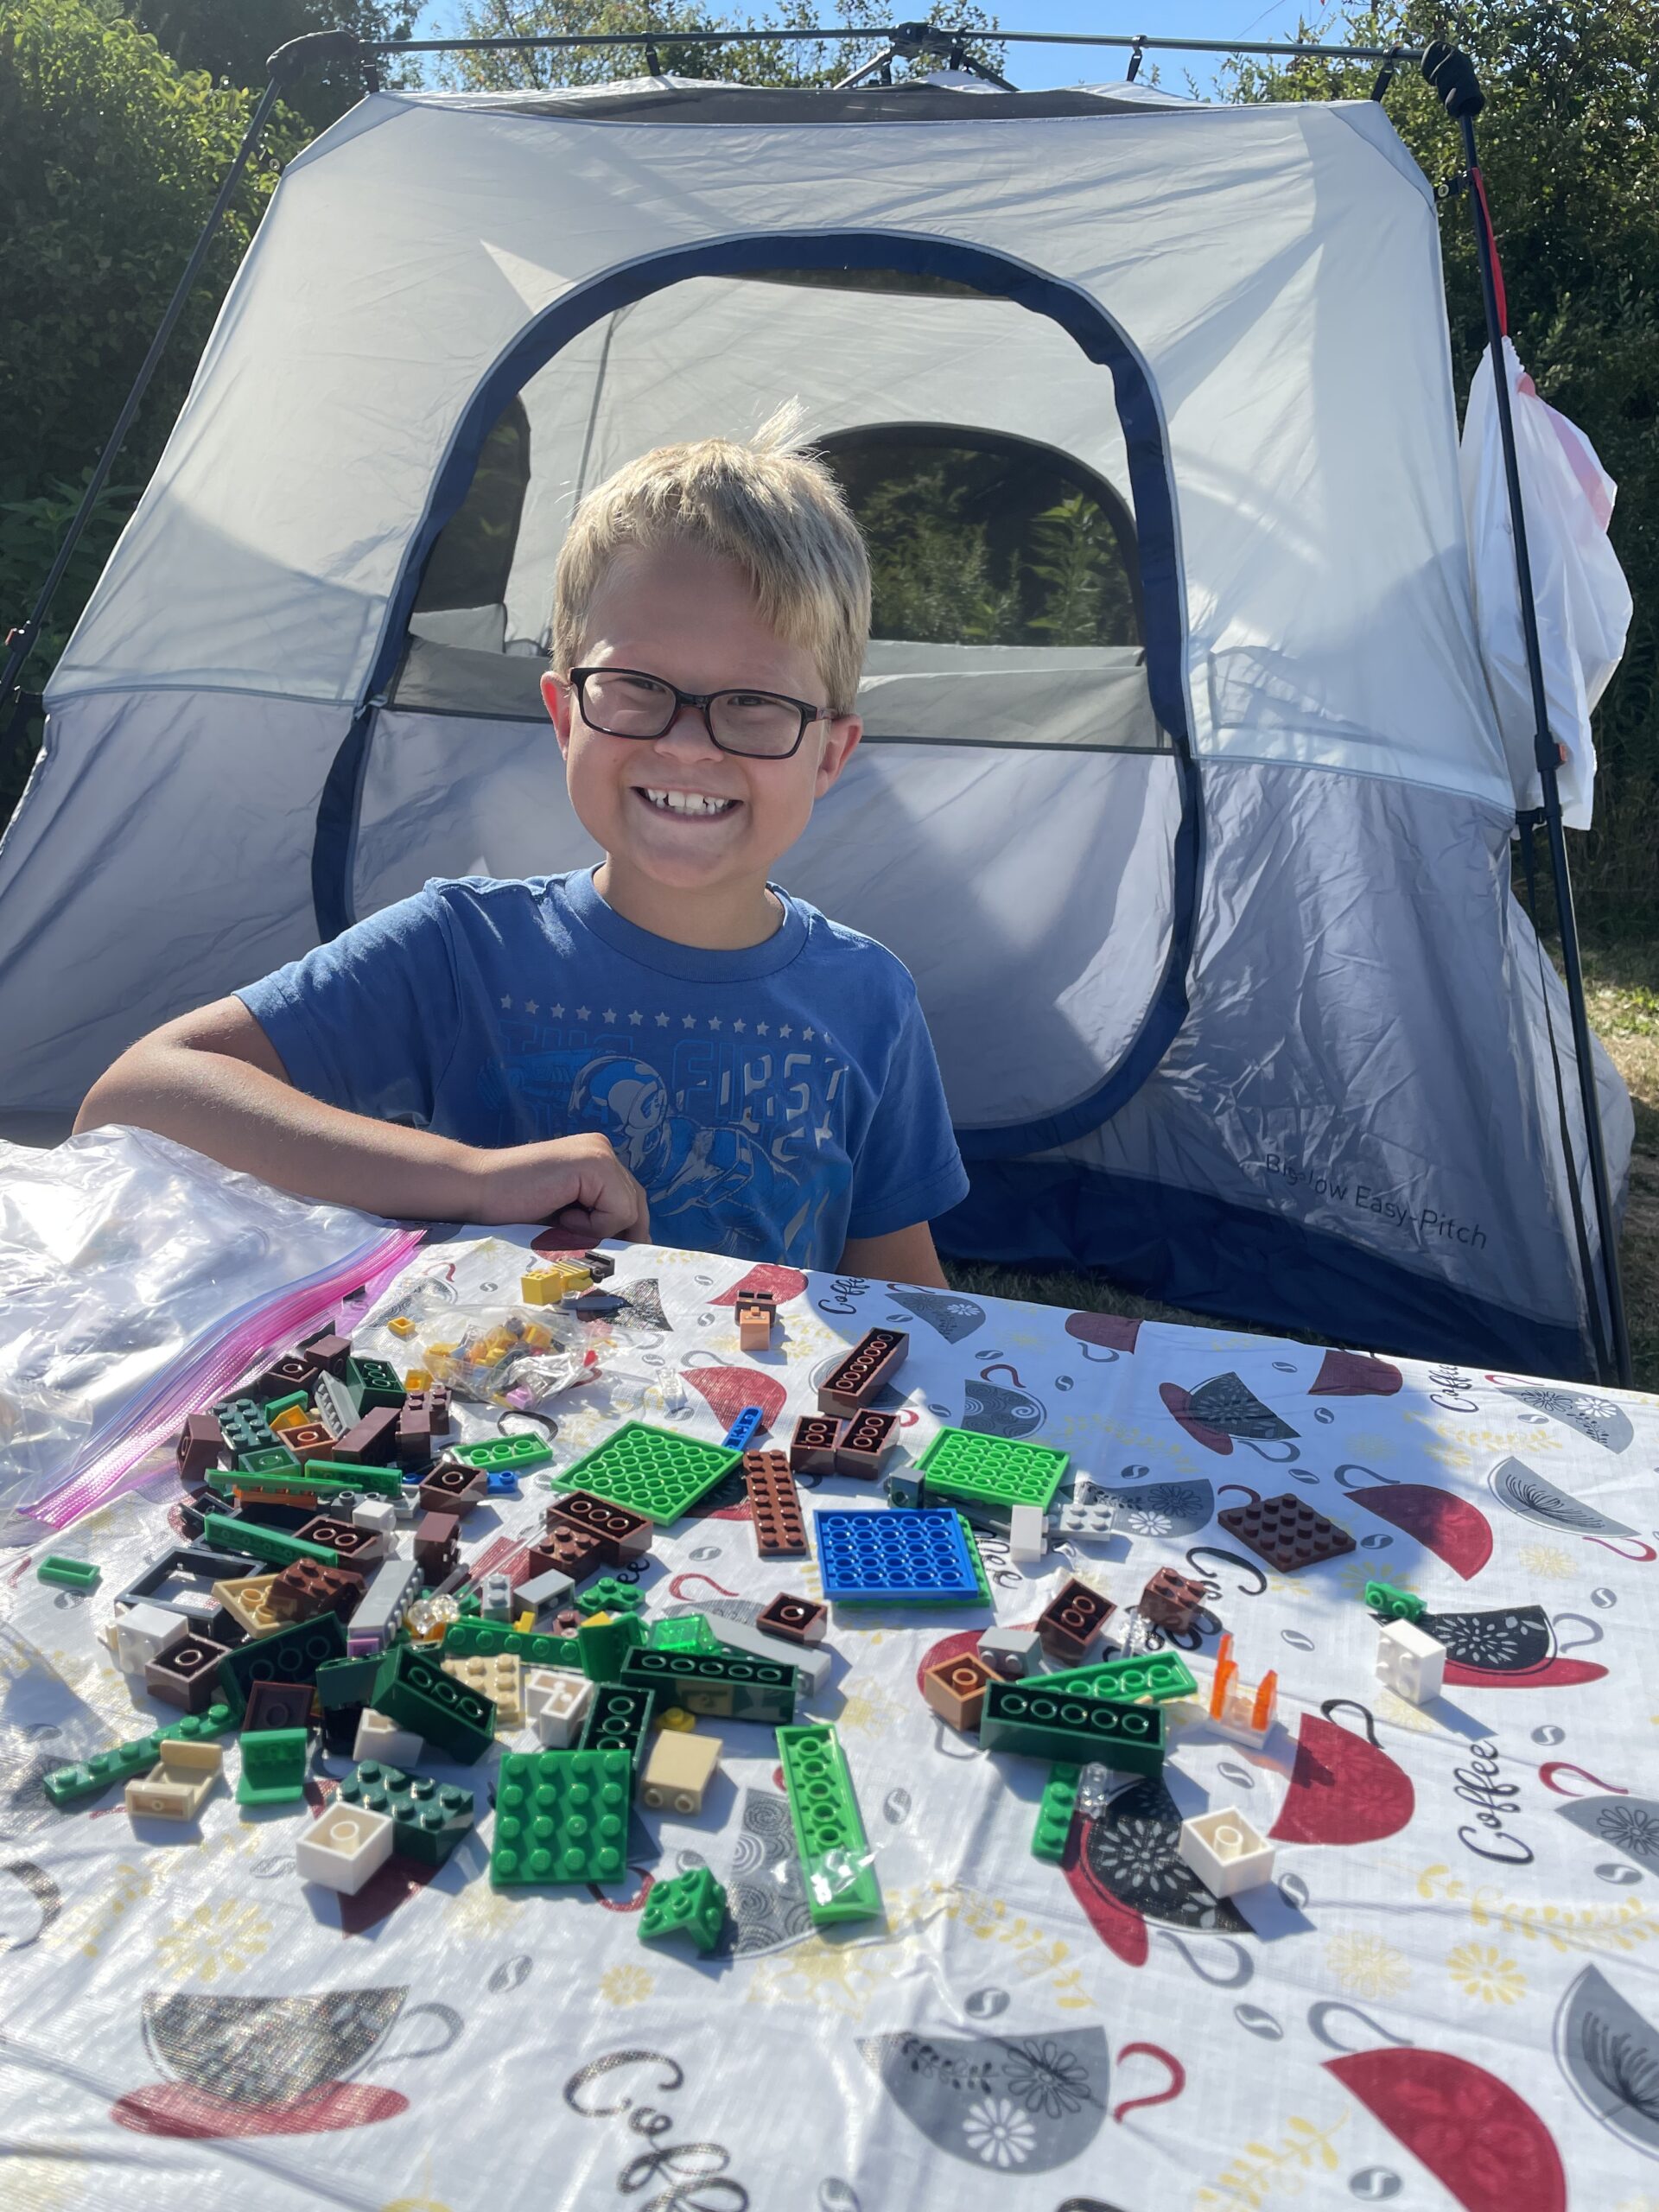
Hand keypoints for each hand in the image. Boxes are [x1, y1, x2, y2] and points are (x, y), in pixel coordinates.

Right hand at [459, 1134, 651, 1241]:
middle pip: (636, 1203)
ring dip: (600, 1229)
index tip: (608, 1253)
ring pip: (629, 1209)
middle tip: (595, 1251)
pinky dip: (594, 1225)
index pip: (631, 1199)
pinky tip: (562, 1216)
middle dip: (621, 1234)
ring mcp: (600, 1153)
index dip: (624, 1231)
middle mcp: (602, 1149)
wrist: (477, 1190)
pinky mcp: (594, 1163)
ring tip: (563, 1224)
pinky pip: (618, 1210)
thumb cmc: (513, 1209)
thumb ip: (598, 1221)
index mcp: (596, 1158)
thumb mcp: (567, 1217)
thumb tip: (639, 1250)